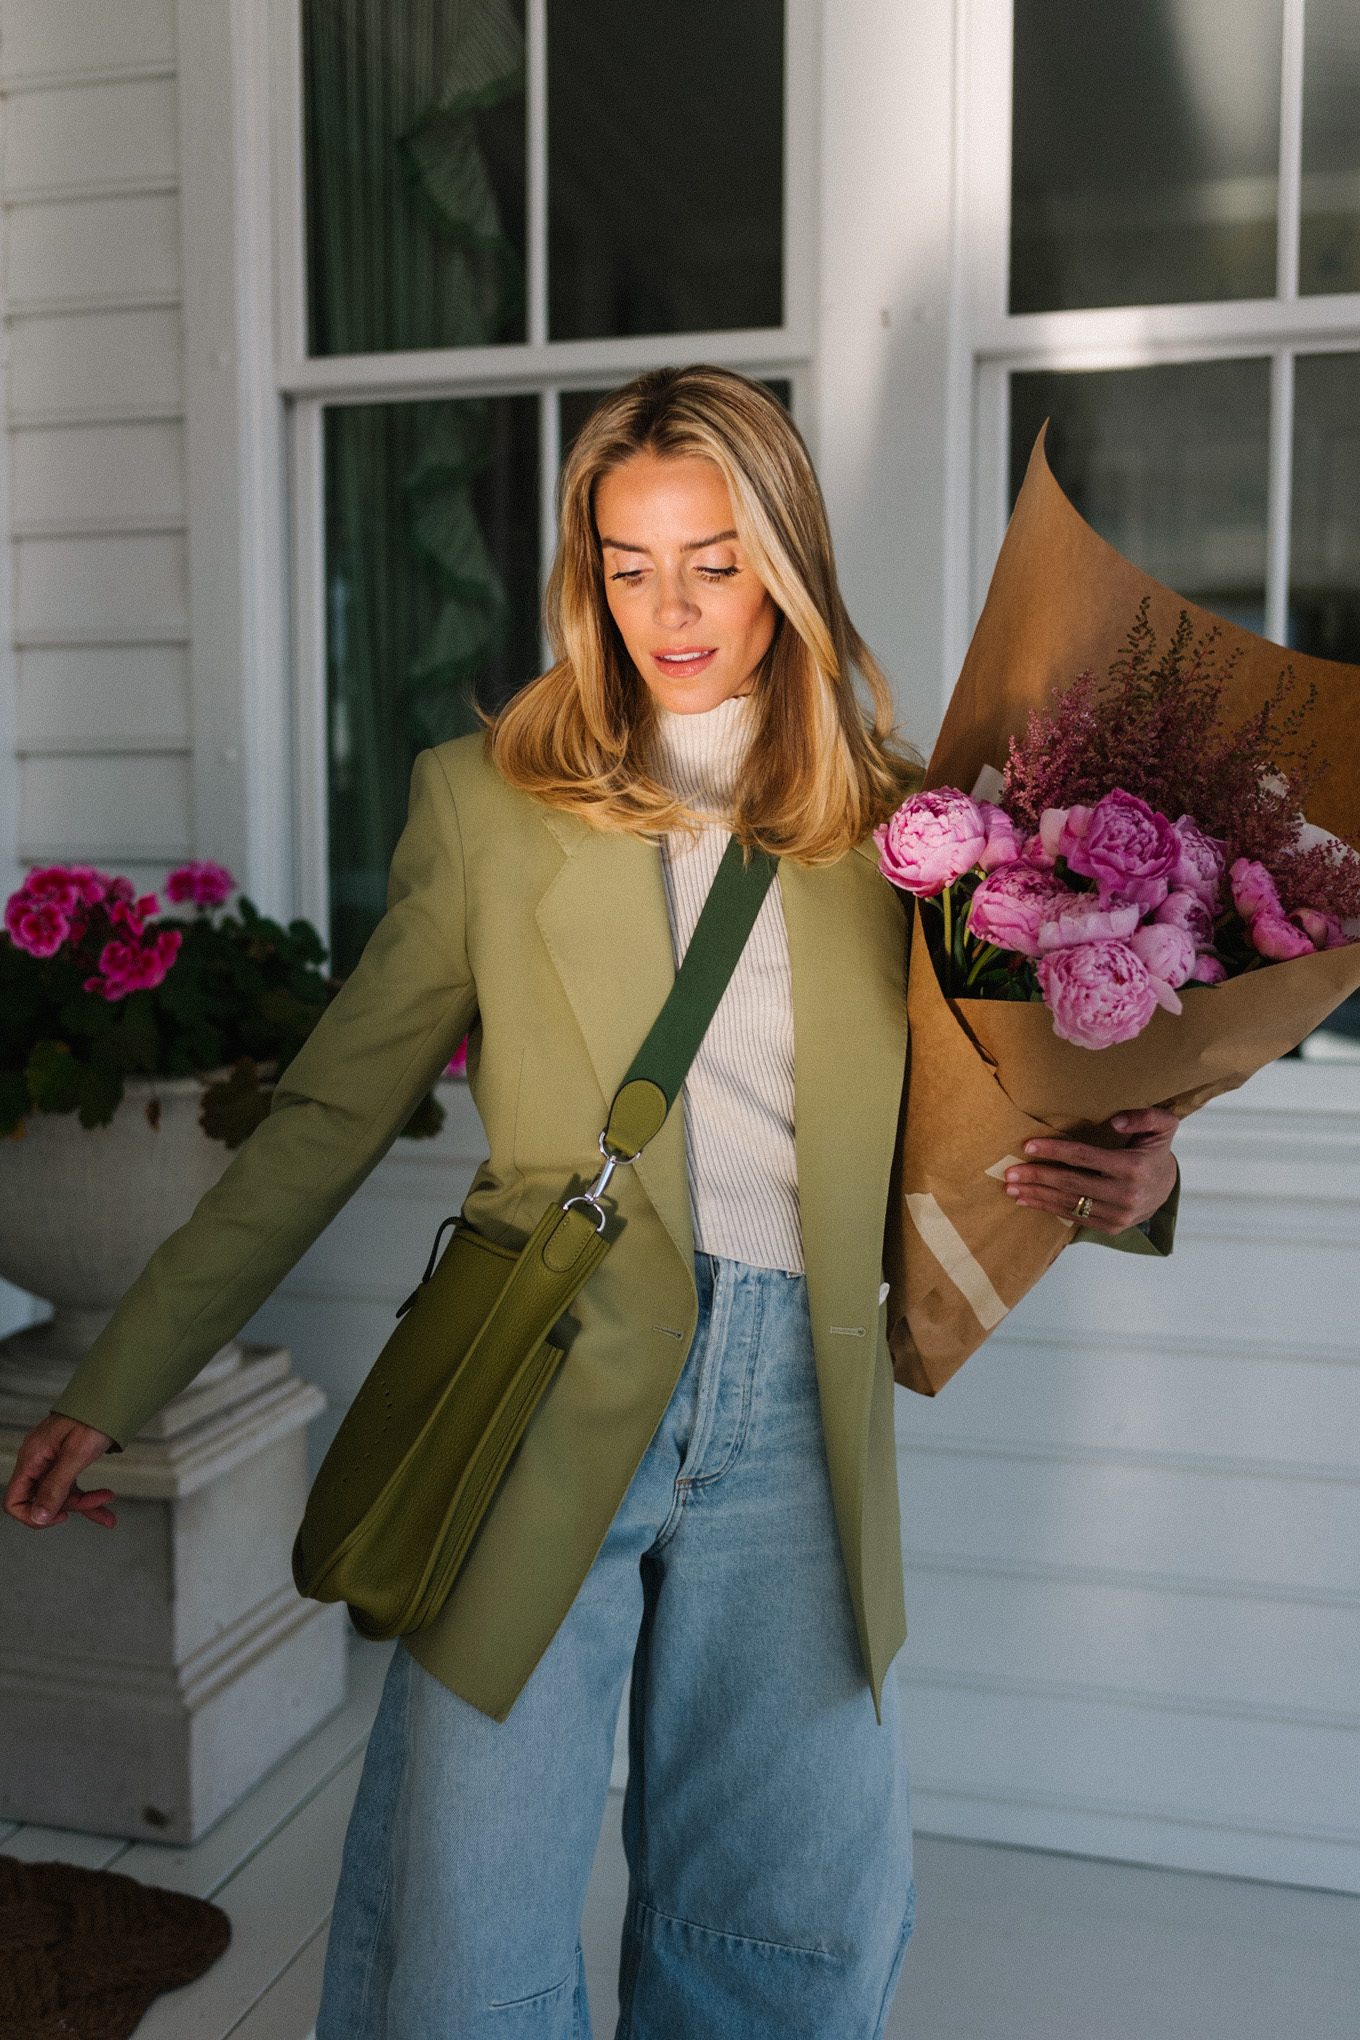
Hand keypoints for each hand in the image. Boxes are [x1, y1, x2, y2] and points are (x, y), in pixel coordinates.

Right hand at [4, 1414, 116, 1529]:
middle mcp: (37, 1461)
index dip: (32, 1515)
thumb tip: (39, 1517)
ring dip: (84, 1503)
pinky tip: (104, 1499)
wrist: (110, 1396)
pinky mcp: (65, 1461)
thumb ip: (56, 1487)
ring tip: (108, 1500)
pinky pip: (71, 1486)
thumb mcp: (76, 1455)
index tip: (59, 1516)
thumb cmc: (93, 1418)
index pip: (14, 1500)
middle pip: (41, 1499)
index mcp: (32, 1458)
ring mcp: (51, 1461)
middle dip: (70, 1507)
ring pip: (60, 1495)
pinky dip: (88, 1496)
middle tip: (97, 1501)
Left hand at [1004, 1107, 1178, 1234]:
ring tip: (1012, 1188)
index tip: (1028, 1146)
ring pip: (1069, 1204)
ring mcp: (1118, 1215)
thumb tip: (1114, 1122)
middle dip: (1037, 1177)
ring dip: (1036, 1196)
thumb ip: (1144, 1116)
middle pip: (1070, 1184)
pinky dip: (1048, 1208)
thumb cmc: (1156, 1151)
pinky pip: (1074, 1217)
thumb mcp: (1162, 1125)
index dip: (1054, 1151)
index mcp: (1133, 1167)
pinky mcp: (1111, 1227)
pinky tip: (1029, 1201)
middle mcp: (1125, 1195)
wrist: (1167, 1187)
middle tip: (1009, 1173)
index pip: (1084, 1157)